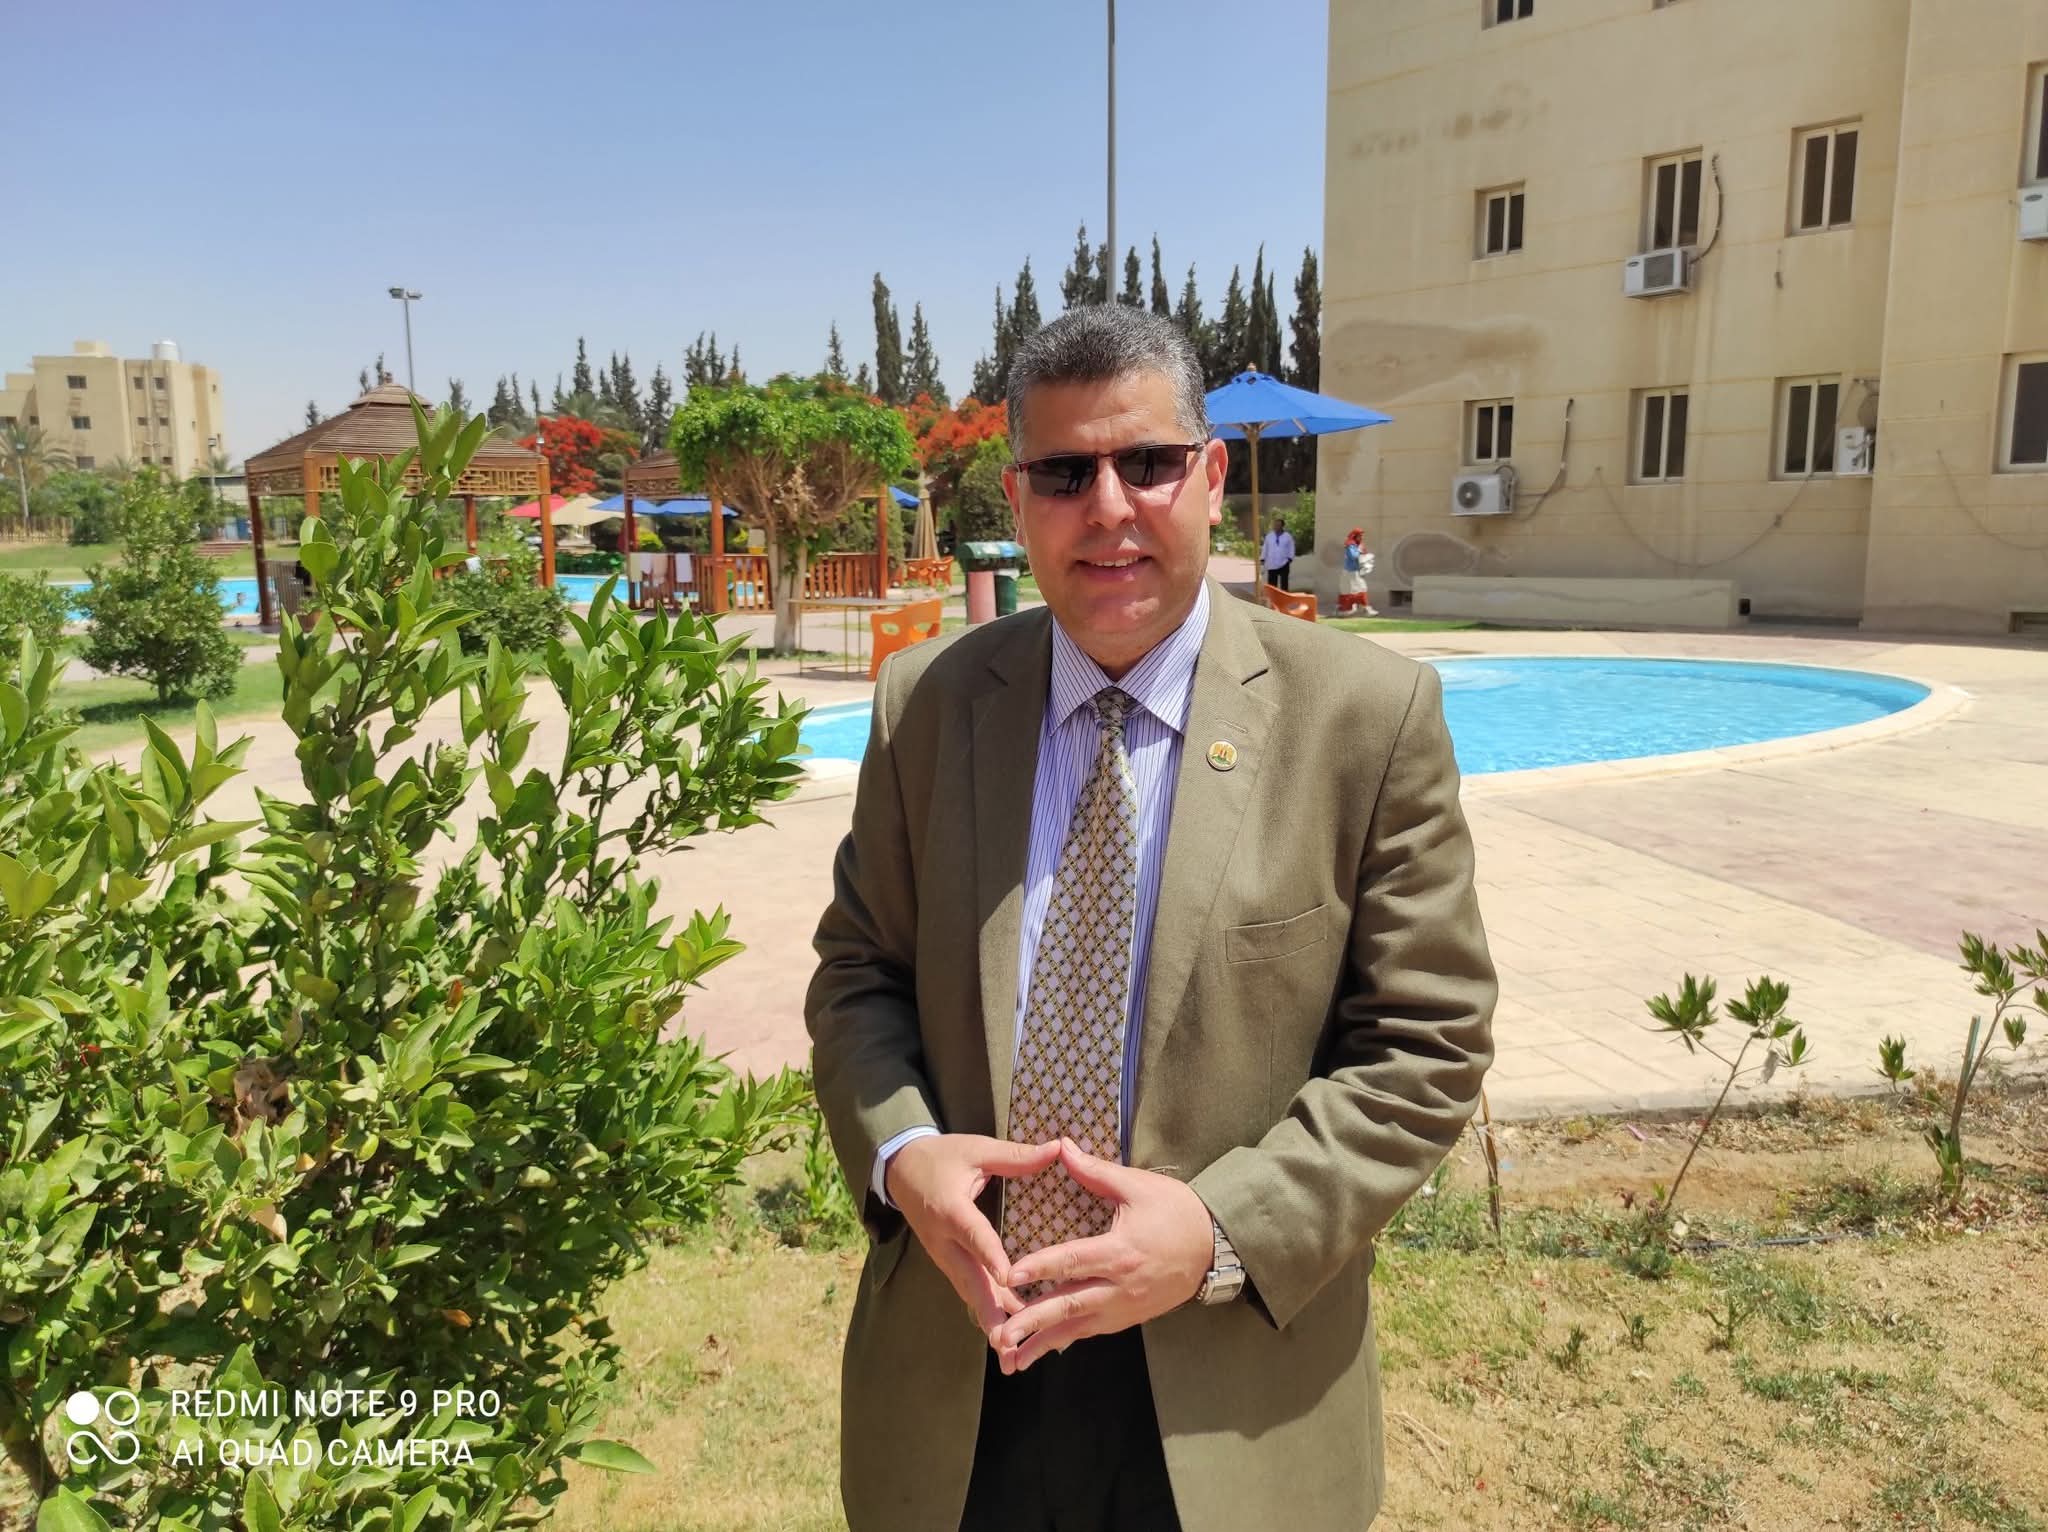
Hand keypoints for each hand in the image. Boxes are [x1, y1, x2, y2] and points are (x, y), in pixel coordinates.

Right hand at [886, 1133, 1061, 1345]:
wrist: (901, 1170)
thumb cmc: (942, 1158)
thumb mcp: (977, 1150)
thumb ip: (1015, 1156)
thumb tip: (1057, 1149)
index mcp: (951, 1209)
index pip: (974, 1236)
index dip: (991, 1257)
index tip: (1009, 1279)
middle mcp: (944, 1240)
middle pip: (969, 1280)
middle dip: (989, 1311)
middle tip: (1007, 1340)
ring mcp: (944, 1256)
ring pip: (969, 1292)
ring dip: (989, 1320)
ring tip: (1009, 1351)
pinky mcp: (948, 1263)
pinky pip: (968, 1290)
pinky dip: (985, 1312)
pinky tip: (1005, 1334)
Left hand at [995, 1139, 1215, 1374]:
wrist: (1215, 1247)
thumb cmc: (1177, 1212)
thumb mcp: (1139, 1186)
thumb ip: (1096, 1172)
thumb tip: (1062, 1147)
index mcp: (1120, 1251)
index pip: (1072, 1261)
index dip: (1039, 1268)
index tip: (1009, 1275)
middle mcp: (1120, 1286)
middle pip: (1070, 1306)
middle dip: (1033, 1321)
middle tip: (1001, 1335)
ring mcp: (1125, 1307)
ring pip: (1078, 1328)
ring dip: (1044, 1343)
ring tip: (1012, 1358)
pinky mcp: (1129, 1317)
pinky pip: (1092, 1331)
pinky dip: (1066, 1340)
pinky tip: (1043, 1349)